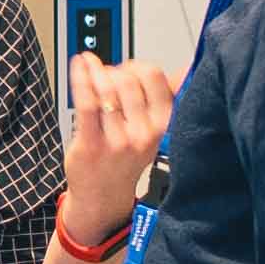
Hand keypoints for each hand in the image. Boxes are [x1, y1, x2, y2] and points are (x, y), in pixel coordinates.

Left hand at [61, 52, 178, 234]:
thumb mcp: (154, 131)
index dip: (138, 67)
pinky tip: (79, 66)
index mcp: (162, 125)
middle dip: (114, 70)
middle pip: (128, 81)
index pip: (155, 78)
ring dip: (95, 72)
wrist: (103, 197)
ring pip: (107, 90)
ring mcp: (117, 141)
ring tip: (89, 67)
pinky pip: (86, 103)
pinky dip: (81, 78)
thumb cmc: (125, 159)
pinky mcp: (91, 145)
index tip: (128, 67)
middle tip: (105, 74)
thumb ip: (166, 100)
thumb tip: (185, 69)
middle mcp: (143, 133)